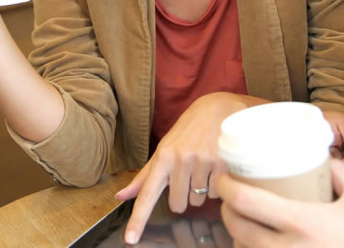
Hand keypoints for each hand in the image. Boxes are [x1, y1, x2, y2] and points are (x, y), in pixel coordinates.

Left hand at [116, 93, 262, 243]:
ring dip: (203, 189)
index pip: (148, 194)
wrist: (220, 108)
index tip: (130, 240)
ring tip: (205, 165)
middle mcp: (181, 160)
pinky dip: (217, 185)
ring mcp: (202, 162)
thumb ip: (145, 176)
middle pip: (179, 205)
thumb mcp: (165, 149)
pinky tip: (217, 166)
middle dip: (185, 194)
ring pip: (199, 200)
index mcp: (163, 157)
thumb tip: (120, 196)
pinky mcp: (223, 164)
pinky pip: (217, 193)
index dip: (138, 219)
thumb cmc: (189, 131)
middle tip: (190, 173)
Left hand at [214, 159, 343, 247]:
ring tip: (242, 221)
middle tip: (229, 199)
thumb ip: (339, 171)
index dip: (226, 187)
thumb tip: (317, 154)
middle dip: (226, 212)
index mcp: (303, 223)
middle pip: (237, 229)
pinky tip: (254, 245)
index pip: (246, 202)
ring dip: (237, 237)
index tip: (224, 178)